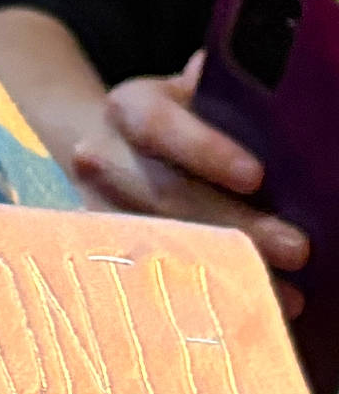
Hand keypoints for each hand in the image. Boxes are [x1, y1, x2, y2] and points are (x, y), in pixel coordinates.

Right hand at [71, 53, 308, 313]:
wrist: (111, 150)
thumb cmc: (176, 119)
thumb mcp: (193, 93)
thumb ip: (219, 91)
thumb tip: (241, 83)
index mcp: (129, 107)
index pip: (159, 126)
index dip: (206, 150)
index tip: (257, 176)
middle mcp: (101, 159)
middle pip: (166, 196)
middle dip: (234, 224)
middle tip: (295, 248)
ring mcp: (97, 212)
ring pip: (160, 246)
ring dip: (225, 270)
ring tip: (285, 292)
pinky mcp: (102, 256)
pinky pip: (150, 282)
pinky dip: (199, 297)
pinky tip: (243, 310)